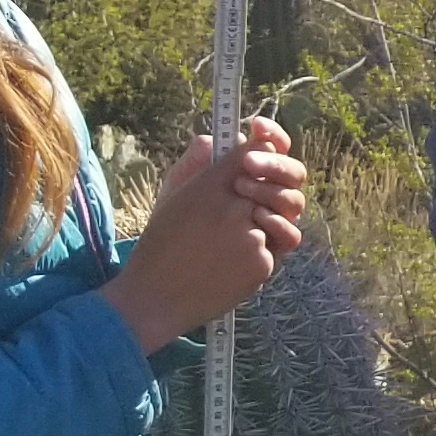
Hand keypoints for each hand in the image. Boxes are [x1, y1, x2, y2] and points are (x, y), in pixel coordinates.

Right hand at [101, 119, 310, 354]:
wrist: (154, 296)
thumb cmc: (161, 244)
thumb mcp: (173, 195)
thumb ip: (198, 165)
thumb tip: (218, 139)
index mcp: (208, 185)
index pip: (251, 150)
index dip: (263, 148)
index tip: (260, 159)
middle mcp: (231, 206)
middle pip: (275, 182)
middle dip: (270, 191)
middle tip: (248, 206)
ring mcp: (250, 236)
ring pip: (281, 215)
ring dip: (266, 223)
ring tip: (234, 238)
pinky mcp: (261, 263)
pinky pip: (278, 247)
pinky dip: (260, 253)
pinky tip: (229, 264)